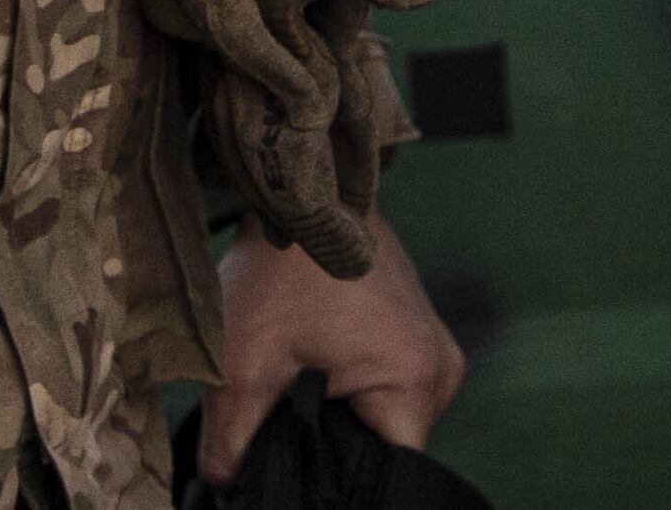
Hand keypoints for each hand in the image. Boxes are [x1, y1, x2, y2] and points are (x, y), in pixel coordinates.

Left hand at [203, 226, 463, 484]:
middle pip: (386, 455)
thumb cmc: (279, 268)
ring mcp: (434, 351)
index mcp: (414, 379)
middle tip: (275, 444)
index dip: (334, 490)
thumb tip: (228, 496)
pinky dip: (347, 400)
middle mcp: (441, 370)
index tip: (290, 482)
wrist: (304, 191)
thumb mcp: (239, 367)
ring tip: (289, 405)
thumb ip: (230, 450)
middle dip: (329, 459)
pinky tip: (308, 381)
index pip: (388, 478)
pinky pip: (387, 395)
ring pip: (384, 426)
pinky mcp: (417, 339)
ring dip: (337, 427)